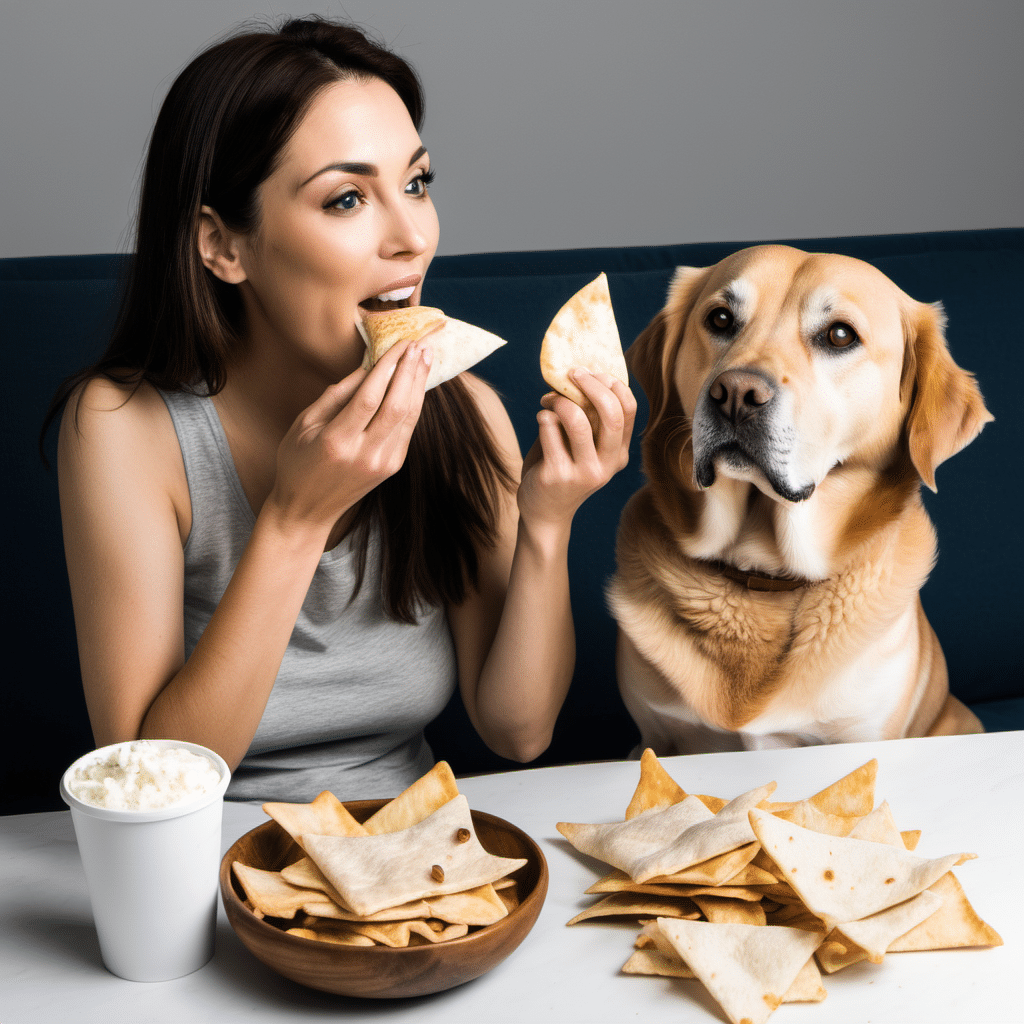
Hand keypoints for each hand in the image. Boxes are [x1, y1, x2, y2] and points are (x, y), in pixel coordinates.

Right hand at [266, 339, 432, 534]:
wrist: (307, 510)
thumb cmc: (298, 463)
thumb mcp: (304, 424)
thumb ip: (336, 395)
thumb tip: (367, 365)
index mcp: (336, 441)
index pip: (370, 397)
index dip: (388, 367)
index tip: (400, 343)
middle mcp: (364, 454)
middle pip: (396, 406)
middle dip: (410, 371)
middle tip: (419, 343)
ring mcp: (382, 464)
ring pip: (409, 417)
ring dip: (419, 384)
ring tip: (425, 357)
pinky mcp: (392, 467)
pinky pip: (407, 429)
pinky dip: (415, 404)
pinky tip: (417, 384)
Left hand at [517, 369, 636, 531]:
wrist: (544, 512)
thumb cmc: (562, 468)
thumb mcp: (582, 446)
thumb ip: (586, 418)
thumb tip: (579, 377)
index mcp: (619, 454)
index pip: (628, 410)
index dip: (613, 384)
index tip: (593, 372)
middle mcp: (607, 465)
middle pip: (611, 414)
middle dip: (591, 384)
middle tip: (573, 373)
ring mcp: (583, 472)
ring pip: (577, 420)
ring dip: (560, 401)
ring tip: (549, 400)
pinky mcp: (556, 475)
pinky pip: (549, 429)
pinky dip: (543, 416)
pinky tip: (541, 419)